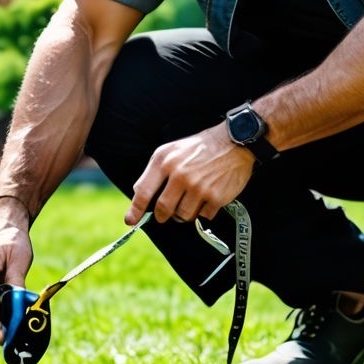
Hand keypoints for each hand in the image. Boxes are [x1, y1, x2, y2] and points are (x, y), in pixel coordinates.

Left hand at [125, 123, 254, 225]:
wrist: (233, 143)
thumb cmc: (198, 148)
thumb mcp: (170, 150)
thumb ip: (154, 171)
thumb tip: (139, 195)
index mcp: (165, 162)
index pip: (144, 192)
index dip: (135, 210)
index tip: (130, 221)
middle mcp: (180, 175)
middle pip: (163, 210)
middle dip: (163, 215)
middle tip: (167, 213)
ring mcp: (199, 188)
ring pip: (183, 216)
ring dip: (184, 213)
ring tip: (191, 198)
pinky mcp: (216, 197)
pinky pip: (203, 216)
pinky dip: (203, 211)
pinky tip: (207, 196)